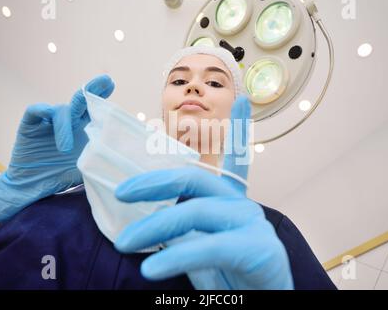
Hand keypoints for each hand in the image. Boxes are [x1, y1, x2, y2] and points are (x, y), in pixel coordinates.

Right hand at [0, 75, 114, 221]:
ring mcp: (49, 121)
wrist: (33, 187)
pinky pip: (35, 111)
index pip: (94, 108)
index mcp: (83, 128)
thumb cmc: (62, 176)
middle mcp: (68, 120)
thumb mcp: (88, 169)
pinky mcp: (30, 126)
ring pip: (61, 110)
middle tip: (106, 81)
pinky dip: (41, 109)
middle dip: (93, 89)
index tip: (111, 84)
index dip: (101, 95)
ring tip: (65, 149)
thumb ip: (101, 161)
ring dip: (65, 127)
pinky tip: (47, 112)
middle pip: (81, 100)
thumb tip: (124, 162)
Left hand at [114, 96, 293, 289]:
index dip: (239, 129)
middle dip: (155, 181)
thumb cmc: (231, 276)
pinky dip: (177, 255)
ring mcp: (251, 224)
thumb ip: (181, 230)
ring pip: (196, 211)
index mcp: (231, 203)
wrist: (265, 303)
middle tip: (122, 192)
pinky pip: (209, 246)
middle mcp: (242, 206)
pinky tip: (152, 269)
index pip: (236, 160)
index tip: (240, 99)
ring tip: (124, 243)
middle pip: (197, 178)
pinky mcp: (256, 249)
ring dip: (154, 225)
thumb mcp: (200, 247)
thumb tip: (145, 222)